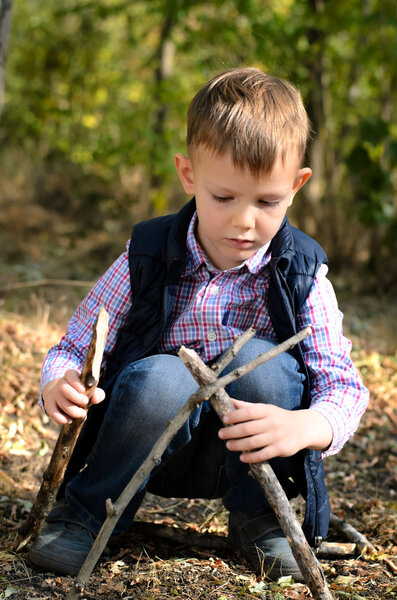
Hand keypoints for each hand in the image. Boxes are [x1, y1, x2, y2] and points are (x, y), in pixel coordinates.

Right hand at [42, 369, 104, 424]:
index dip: (76, 382)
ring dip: (73, 411)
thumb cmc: (80, 392)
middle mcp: (60, 383)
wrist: (61, 393)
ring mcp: (54, 394)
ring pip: (61, 402)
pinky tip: (69, 420)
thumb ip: (97, 393)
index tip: (83, 390)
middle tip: (85, 402)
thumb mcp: (90, 390)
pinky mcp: (49, 404)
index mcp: (71, 376)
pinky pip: (52, 412)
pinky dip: (60, 418)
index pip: (70, 374)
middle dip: (76, 398)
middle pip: (64, 388)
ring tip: (82, 414)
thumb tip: (95, 399)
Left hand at [218, 398, 332, 463]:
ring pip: (252, 442)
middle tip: (221, 434)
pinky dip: (250, 457)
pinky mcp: (280, 449)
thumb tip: (230, 401)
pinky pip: (262, 455)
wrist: (303, 428)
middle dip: (231, 432)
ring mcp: (276, 436)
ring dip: (237, 445)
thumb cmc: (279, 417)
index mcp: (267, 410)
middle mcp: (271, 423)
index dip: (234, 415)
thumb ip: (248, 406)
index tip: (224, 419)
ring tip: (228, 445)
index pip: (248, 411)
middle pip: (247, 428)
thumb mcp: (266, 409)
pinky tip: (242, 457)